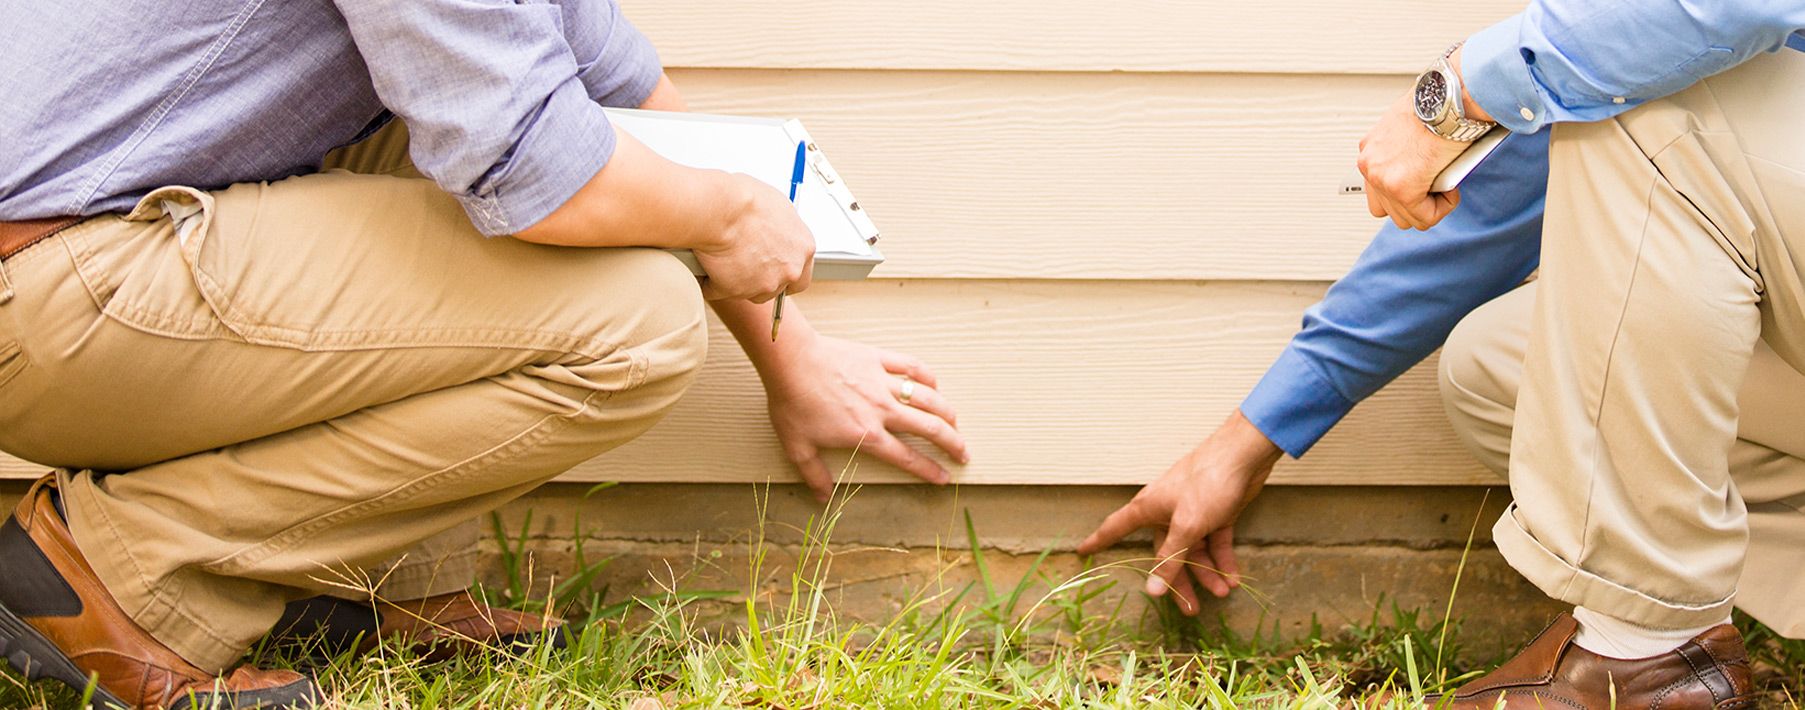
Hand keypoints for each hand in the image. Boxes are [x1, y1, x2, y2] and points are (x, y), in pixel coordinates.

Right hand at [691, 173, 814, 302]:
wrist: (721, 208)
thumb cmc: (746, 199)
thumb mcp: (776, 206)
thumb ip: (781, 228)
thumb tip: (772, 228)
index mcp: (803, 247)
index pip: (802, 273)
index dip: (784, 271)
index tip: (773, 267)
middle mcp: (789, 270)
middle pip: (778, 287)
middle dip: (762, 281)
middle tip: (744, 267)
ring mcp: (765, 284)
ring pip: (750, 292)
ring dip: (737, 282)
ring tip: (721, 260)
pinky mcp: (737, 291)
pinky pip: (719, 290)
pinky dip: (710, 282)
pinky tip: (704, 268)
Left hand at [763, 334, 968, 501]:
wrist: (791, 361)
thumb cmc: (793, 403)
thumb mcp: (798, 447)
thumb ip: (814, 475)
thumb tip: (824, 498)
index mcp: (867, 435)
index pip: (907, 458)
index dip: (929, 470)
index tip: (944, 478)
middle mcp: (883, 410)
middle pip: (930, 428)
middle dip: (952, 443)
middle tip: (963, 452)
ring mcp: (883, 383)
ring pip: (927, 398)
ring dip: (947, 412)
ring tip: (956, 422)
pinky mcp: (878, 360)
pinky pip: (912, 366)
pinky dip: (927, 376)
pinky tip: (934, 384)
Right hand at [1078, 410, 1281, 614]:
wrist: (1244, 455)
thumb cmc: (1207, 482)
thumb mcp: (1187, 526)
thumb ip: (1170, 559)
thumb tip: (1152, 590)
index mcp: (1149, 509)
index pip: (1115, 528)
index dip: (1098, 541)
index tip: (1082, 551)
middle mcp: (1166, 512)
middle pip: (1166, 554)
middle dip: (1179, 582)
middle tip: (1190, 610)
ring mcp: (1192, 513)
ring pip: (1194, 551)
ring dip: (1208, 573)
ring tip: (1223, 592)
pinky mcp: (1215, 514)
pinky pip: (1215, 543)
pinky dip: (1223, 560)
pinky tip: (1233, 577)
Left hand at [1357, 92, 1470, 230]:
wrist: (1451, 96)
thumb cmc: (1440, 105)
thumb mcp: (1411, 126)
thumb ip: (1405, 151)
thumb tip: (1419, 169)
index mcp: (1370, 150)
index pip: (1379, 190)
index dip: (1408, 190)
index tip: (1426, 179)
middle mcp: (1369, 165)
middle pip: (1389, 209)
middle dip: (1418, 202)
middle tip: (1438, 181)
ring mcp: (1382, 179)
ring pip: (1407, 218)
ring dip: (1430, 206)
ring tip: (1445, 181)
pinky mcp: (1402, 190)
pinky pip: (1426, 218)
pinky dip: (1444, 206)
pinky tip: (1452, 186)